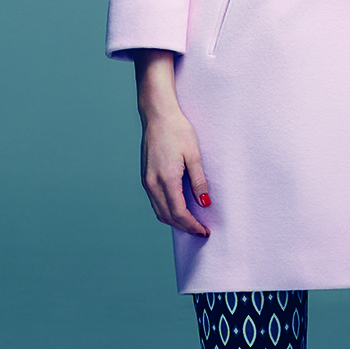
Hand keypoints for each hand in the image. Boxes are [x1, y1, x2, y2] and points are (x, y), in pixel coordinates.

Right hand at [134, 49, 211, 237]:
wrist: (158, 116)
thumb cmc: (178, 131)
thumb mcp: (194, 155)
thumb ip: (199, 181)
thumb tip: (204, 204)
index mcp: (166, 179)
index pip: (179, 212)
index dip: (192, 225)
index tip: (204, 231)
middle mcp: (152, 183)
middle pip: (167, 216)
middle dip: (184, 227)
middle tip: (201, 232)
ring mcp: (146, 181)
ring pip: (159, 211)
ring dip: (174, 221)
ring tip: (191, 225)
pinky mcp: (145, 177)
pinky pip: (155, 202)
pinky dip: (166, 211)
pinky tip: (178, 210)